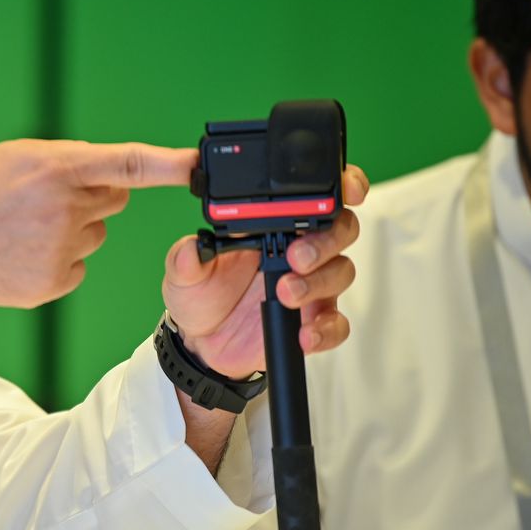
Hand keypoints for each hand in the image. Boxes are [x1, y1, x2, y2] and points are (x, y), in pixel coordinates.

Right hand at [0, 139, 196, 358]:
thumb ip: (67, 163)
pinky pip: (77, 268)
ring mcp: (61, 247)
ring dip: (70, 231)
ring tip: (20, 230)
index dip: (170, 165)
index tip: (199, 166)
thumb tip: (110, 178)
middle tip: (43, 201)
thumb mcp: (14, 158)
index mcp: (56, 166)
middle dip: (91, 198)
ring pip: (93, 236)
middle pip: (114, 201)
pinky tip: (19, 255)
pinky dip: (55, 263)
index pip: (128, 164)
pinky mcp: (54, 281)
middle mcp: (65, 206)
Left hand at [161, 165, 368, 378]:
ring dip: (319, 281)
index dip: (343, 186)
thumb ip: (186, 258)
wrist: (202, 342)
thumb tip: (190, 247)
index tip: (346, 190)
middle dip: (325, 239)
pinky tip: (306, 333)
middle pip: (341, 229)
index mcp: (274, 226)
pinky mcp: (313, 319)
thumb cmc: (200, 296)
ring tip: (286, 292)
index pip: (318, 196)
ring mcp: (311, 284)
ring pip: (341, 271)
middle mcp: (300, 250)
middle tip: (296, 256)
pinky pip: (336, 322)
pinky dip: (327, 328)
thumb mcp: (184, 273)